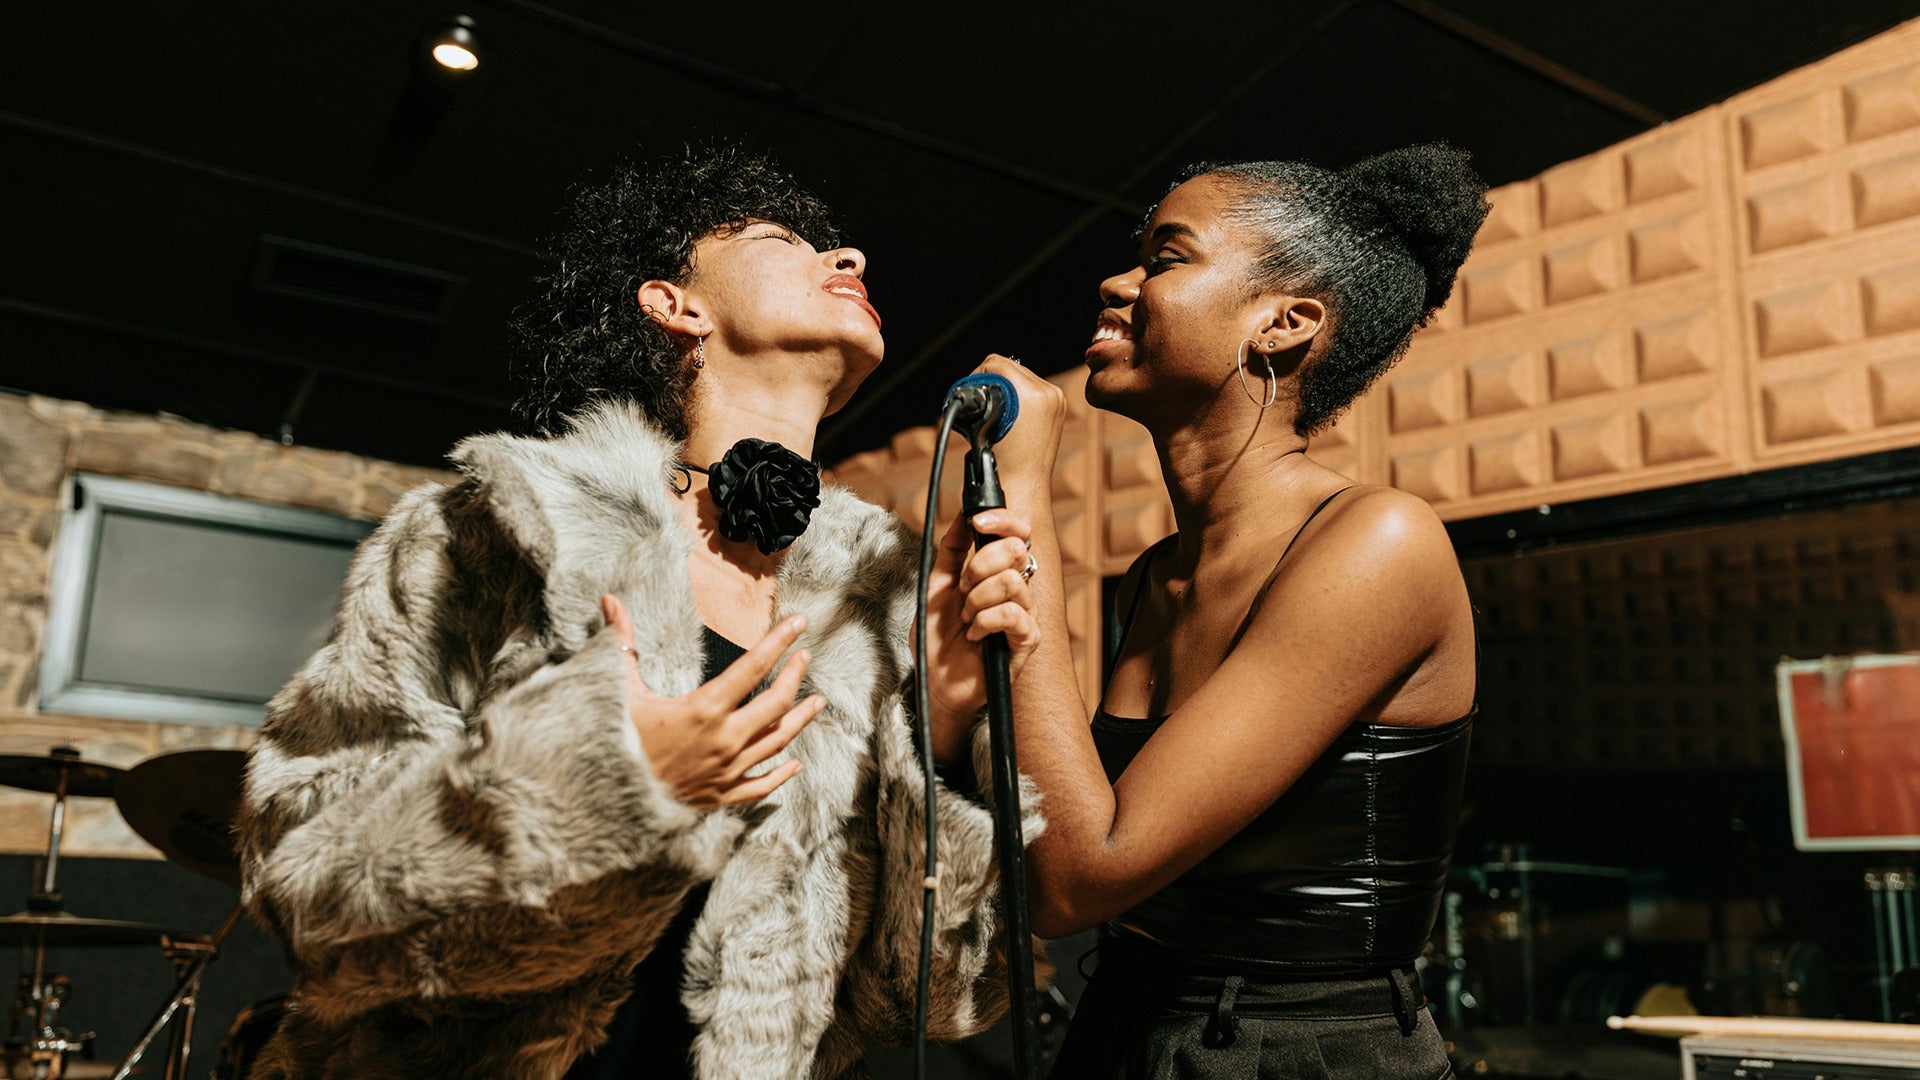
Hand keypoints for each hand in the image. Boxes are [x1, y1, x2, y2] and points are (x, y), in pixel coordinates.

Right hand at [601, 595, 820, 807]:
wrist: (606, 803)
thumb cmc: (612, 742)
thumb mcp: (618, 690)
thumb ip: (622, 643)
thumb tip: (609, 599)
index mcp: (704, 709)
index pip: (753, 667)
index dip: (779, 641)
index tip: (799, 623)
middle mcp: (724, 740)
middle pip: (776, 704)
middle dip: (794, 675)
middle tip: (805, 656)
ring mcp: (726, 771)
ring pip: (777, 742)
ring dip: (800, 719)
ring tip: (817, 702)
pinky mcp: (720, 796)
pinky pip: (761, 785)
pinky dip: (781, 774)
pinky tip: (795, 764)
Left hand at [920, 509, 1040, 761]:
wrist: (937, 681)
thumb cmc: (939, 638)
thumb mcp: (936, 586)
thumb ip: (951, 551)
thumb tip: (963, 515)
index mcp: (999, 572)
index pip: (1018, 532)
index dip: (1003, 520)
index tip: (977, 522)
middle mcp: (1018, 589)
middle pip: (1015, 550)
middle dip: (978, 566)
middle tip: (962, 591)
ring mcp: (1025, 614)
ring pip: (1010, 581)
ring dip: (976, 599)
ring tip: (966, 618)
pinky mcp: (1027, 640)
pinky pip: (1012, 614)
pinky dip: (984, 622)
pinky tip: (975, 635)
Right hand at [971, 354, 1064, 495]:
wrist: (1021, 486)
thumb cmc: (1000, 462)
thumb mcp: (984, 422)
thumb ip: (985, 391)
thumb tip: (981, 376)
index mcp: (1034, 394)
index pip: (997, 363)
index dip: (978, 375)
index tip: (971, 392)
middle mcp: (1050, 393)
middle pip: (1010, 367)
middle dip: (992, 381)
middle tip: (980, 402)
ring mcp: (1057, 399)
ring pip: (1021, 376)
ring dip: (1005, 388)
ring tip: (995, 410)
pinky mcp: (1057, 406)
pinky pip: (1032, 388)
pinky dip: (1018, 396)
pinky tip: (1009, 414)